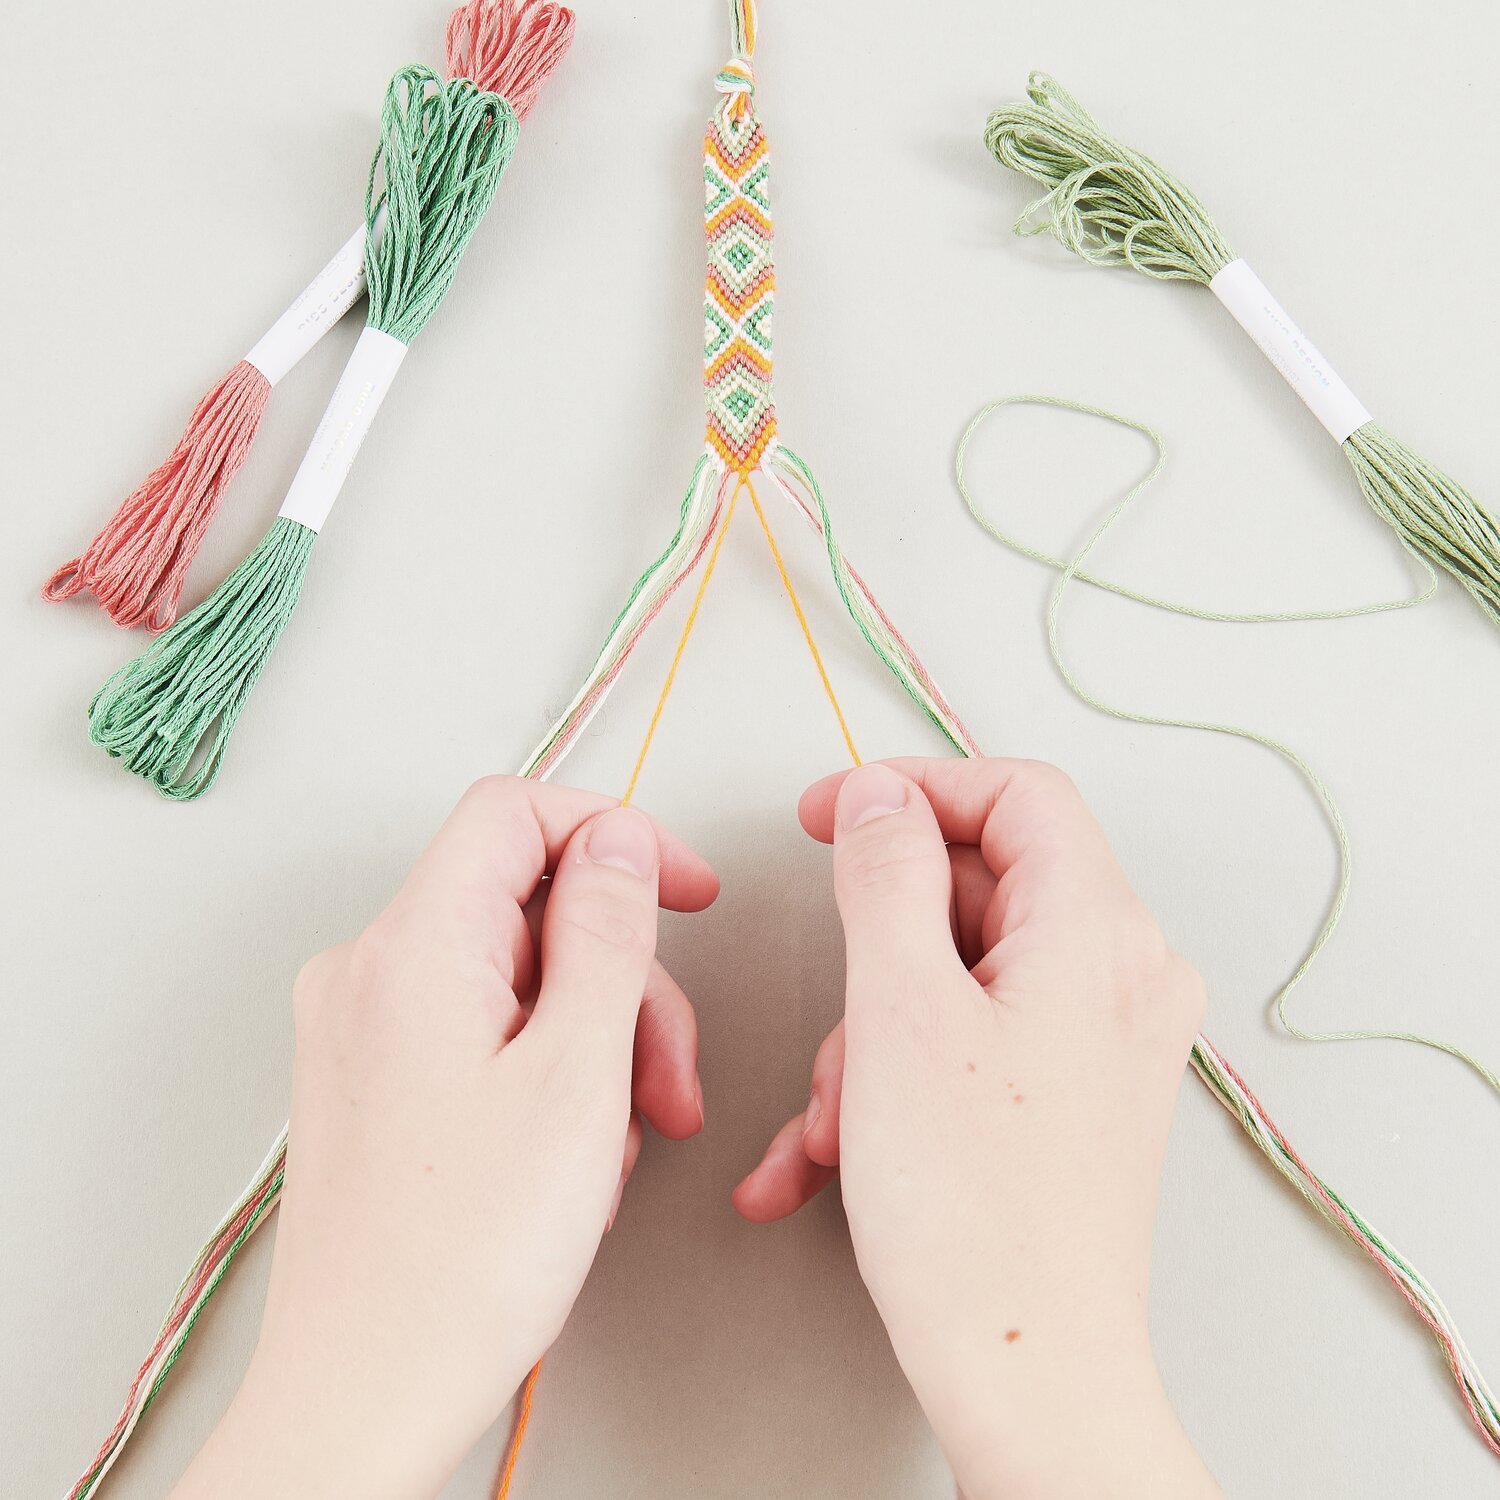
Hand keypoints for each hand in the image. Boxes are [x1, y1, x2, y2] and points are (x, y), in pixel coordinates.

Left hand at [172, 777, 717, 1499]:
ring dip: (595, 1036)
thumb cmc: (460, 1262)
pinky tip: (573, 1151)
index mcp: (411, 947)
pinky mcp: (374, 1078)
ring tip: (627, 1131)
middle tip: (666, 1071)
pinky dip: (547, 1069)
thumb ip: (608, 933)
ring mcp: (364, 1027)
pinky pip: (482, 1027)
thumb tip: (620, 842)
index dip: (616, 835)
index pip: (517, 811)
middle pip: (528, 904)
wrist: (363, 1395)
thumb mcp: (577, 1075)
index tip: (684, 889)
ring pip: (515, 973)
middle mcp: (370, 971)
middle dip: (621, 975)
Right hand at [734, 759, 1220, 1499]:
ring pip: (960, 972)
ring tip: (840, 1117)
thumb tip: (880, 796)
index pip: (1016, 793)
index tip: (830, 813)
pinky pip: (974, 1038)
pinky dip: (899, 1074)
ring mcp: (1102, 1037)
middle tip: (833, 1008)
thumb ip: (884, 875)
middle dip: (880, 946)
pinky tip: (834, 1148)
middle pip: (979, 888)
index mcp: (1098, 933)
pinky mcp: (1075, 1090)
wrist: (1030, 1378)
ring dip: (876, 1031)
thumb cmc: (976, 1216)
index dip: (914, 788)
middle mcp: (1120, 975)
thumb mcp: (899, 1011)